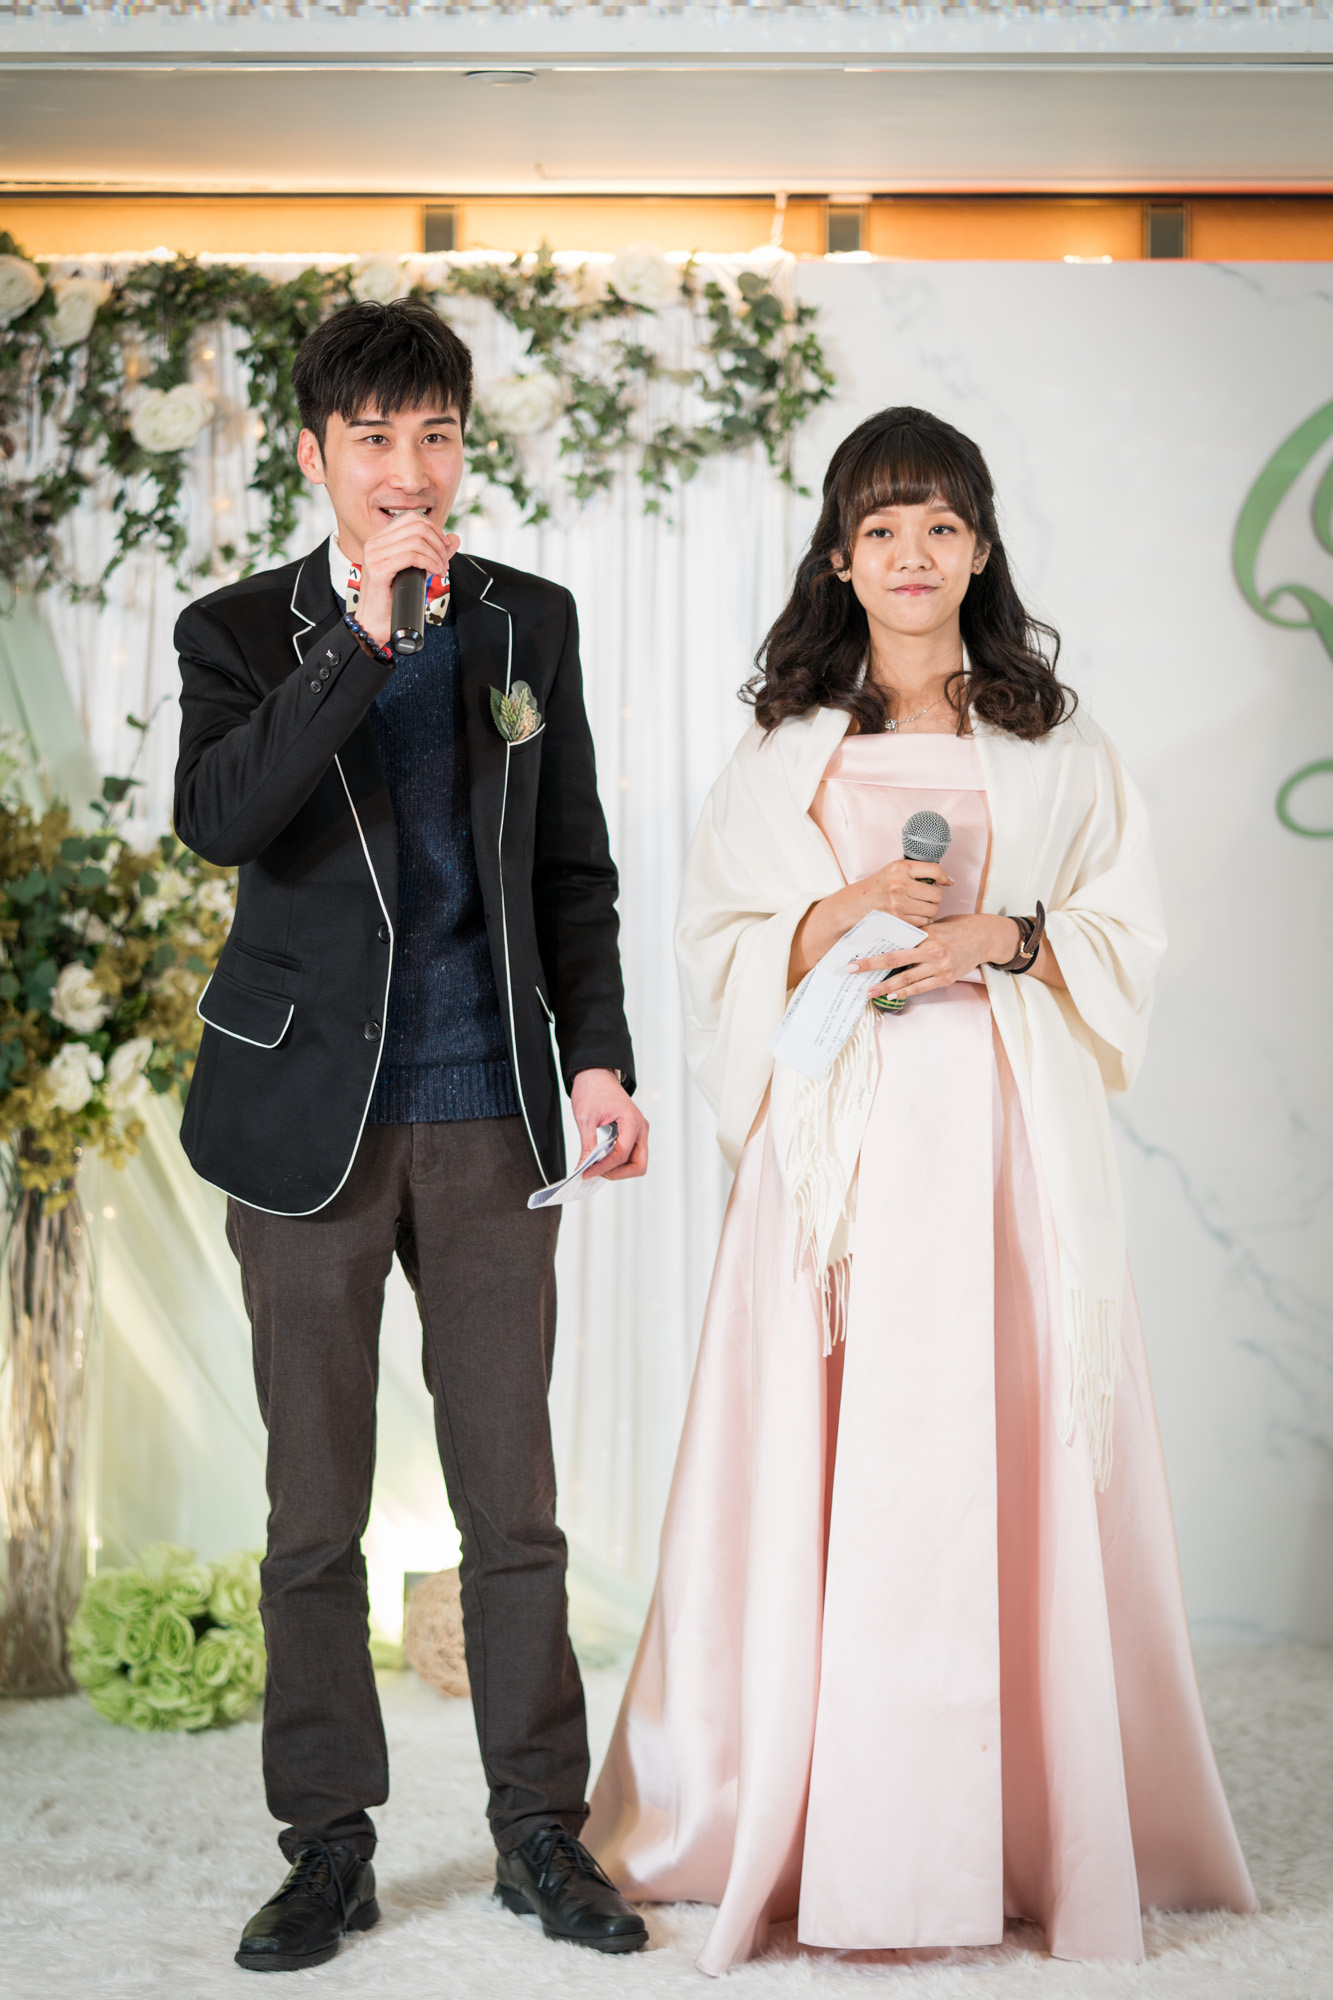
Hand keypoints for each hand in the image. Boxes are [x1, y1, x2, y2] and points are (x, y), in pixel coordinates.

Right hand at [355, 516, 459, 645]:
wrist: (375, 623)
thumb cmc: (393, 599)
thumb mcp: (416, 570)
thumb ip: (433, 553)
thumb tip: (454, 539)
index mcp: (380, 539)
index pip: (411, 518)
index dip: (434, 529)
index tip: (444, 548)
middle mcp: (374, 543)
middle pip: (416, 526)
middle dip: (438, 543)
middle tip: (445, 562)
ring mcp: (374, 555)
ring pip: (416, 541)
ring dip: (436, 555)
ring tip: (441, 570)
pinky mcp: (378, 570)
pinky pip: (411, 557)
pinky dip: (429, 563)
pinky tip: (436, 573)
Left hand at [570, 1069, 648, 1181]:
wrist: (596, 1074)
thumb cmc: (593, 1089)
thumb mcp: (585, 1118)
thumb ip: (587, 1145)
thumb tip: (583, 1167)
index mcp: (632, 1121)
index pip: (622, 1154)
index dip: (603, 1167)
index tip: (585, 1173)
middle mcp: (640, 1127)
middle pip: (639, 1164)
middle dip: (618, 1173)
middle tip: (596, 1173)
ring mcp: (639, 1130)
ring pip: (637, 1162)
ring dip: (619, 1169)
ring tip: (597, 1167)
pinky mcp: (634, 1132)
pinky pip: (632, 1154)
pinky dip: (618, 1161)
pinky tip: (602, 1160)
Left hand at [851, 913, 1020, 1001]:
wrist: (983, 937)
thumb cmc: (955, 928)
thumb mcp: (934, 925)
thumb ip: (915, 934)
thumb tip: (889, 940)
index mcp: (926, 934)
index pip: (895, 942)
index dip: (876, 947)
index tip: (857, 951)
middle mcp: (932, 951)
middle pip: (895, 959)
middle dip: (871, 965)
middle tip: (851, 969)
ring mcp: (939, 967)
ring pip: (907, 979)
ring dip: (885, 986)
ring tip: (868, 991)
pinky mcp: (945, 978)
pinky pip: (921, 987)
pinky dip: (906, 992)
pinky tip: (892, 995)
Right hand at [864, 856, 953, 925]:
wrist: (854, 905)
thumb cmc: (876, 888)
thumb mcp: (893, 871)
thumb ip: (918, 871)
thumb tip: (948, 881)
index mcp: (900, 868)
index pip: (935, 870)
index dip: (944, 877)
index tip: (946, 882)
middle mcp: (900, 885)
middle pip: (937, 894)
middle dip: (934, 897)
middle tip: (925, 897)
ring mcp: (899, 904)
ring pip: (933, 910)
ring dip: (929, 910)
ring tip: (918, 907)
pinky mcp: (898, 920)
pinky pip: (924, 922)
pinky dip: (922, 921)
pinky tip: (913, 915)